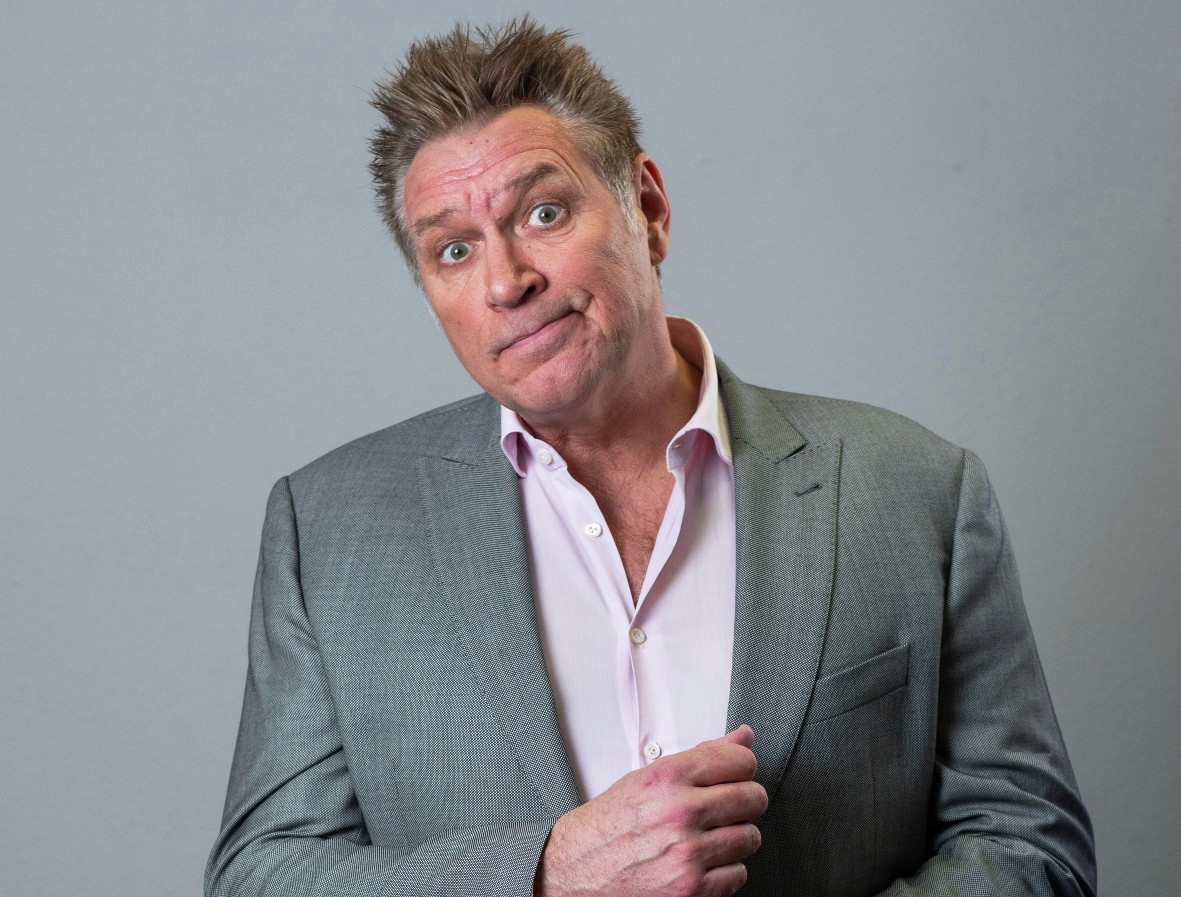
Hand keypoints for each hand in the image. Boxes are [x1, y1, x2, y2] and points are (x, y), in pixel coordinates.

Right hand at [535, 725, 767, 896]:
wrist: (578, 868)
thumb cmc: (610, 824)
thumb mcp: (649, 777)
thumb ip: (702, 756)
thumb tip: (743, 736)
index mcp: (669, 778)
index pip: (740, 760)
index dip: (743, 766)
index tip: (738, 773)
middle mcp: (680, 813)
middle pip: (753, 798)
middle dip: (746, 800)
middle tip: (728, 806)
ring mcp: (688, 854)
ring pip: (750, 837)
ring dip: (735, 837)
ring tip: (710, 835)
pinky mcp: (692, 890)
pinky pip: (738, 874)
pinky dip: (725, 870)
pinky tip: (703, 861)